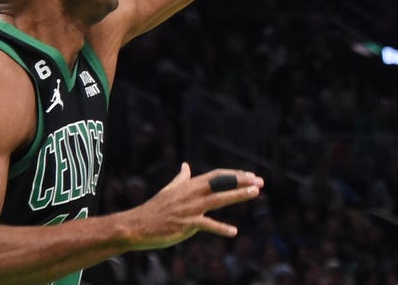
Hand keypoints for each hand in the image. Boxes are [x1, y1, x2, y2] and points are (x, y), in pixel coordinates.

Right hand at [121, 163, 262, 250]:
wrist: (137, 225)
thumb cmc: (155, 208)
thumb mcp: (169, 189)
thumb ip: (181, 178)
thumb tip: (186, 165)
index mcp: (190, 185)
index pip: (217, 176)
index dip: (234, 175)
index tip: (250, 175)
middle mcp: (192, 193)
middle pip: (221, 183)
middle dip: (241, 181)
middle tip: (259, 181)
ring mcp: (190, 208)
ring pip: (218, 199)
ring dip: (237, 195)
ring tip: (255, 193)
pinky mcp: (187, 224)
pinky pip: (207, 225)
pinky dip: (220, 228)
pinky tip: (233, 232)